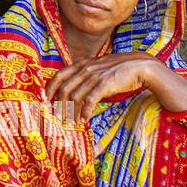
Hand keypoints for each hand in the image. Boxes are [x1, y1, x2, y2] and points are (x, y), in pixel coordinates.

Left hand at [44, 52, 163, 123]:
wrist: (140, 66)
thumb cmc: (119, 69)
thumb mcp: (98, 67)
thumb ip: (85, 75)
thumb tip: (74, 90)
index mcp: (81, 64)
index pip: (59, 75)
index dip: (50, 88)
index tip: (45, 100)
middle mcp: (85, 69)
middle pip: (64, 89)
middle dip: (59, 105)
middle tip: (58, 117)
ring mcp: (94, 76)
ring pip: (75, 97)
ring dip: (72, 112)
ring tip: (72, 122)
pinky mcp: (104, 85)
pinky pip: (89, 101)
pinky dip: (85, 113)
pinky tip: (84, 120)